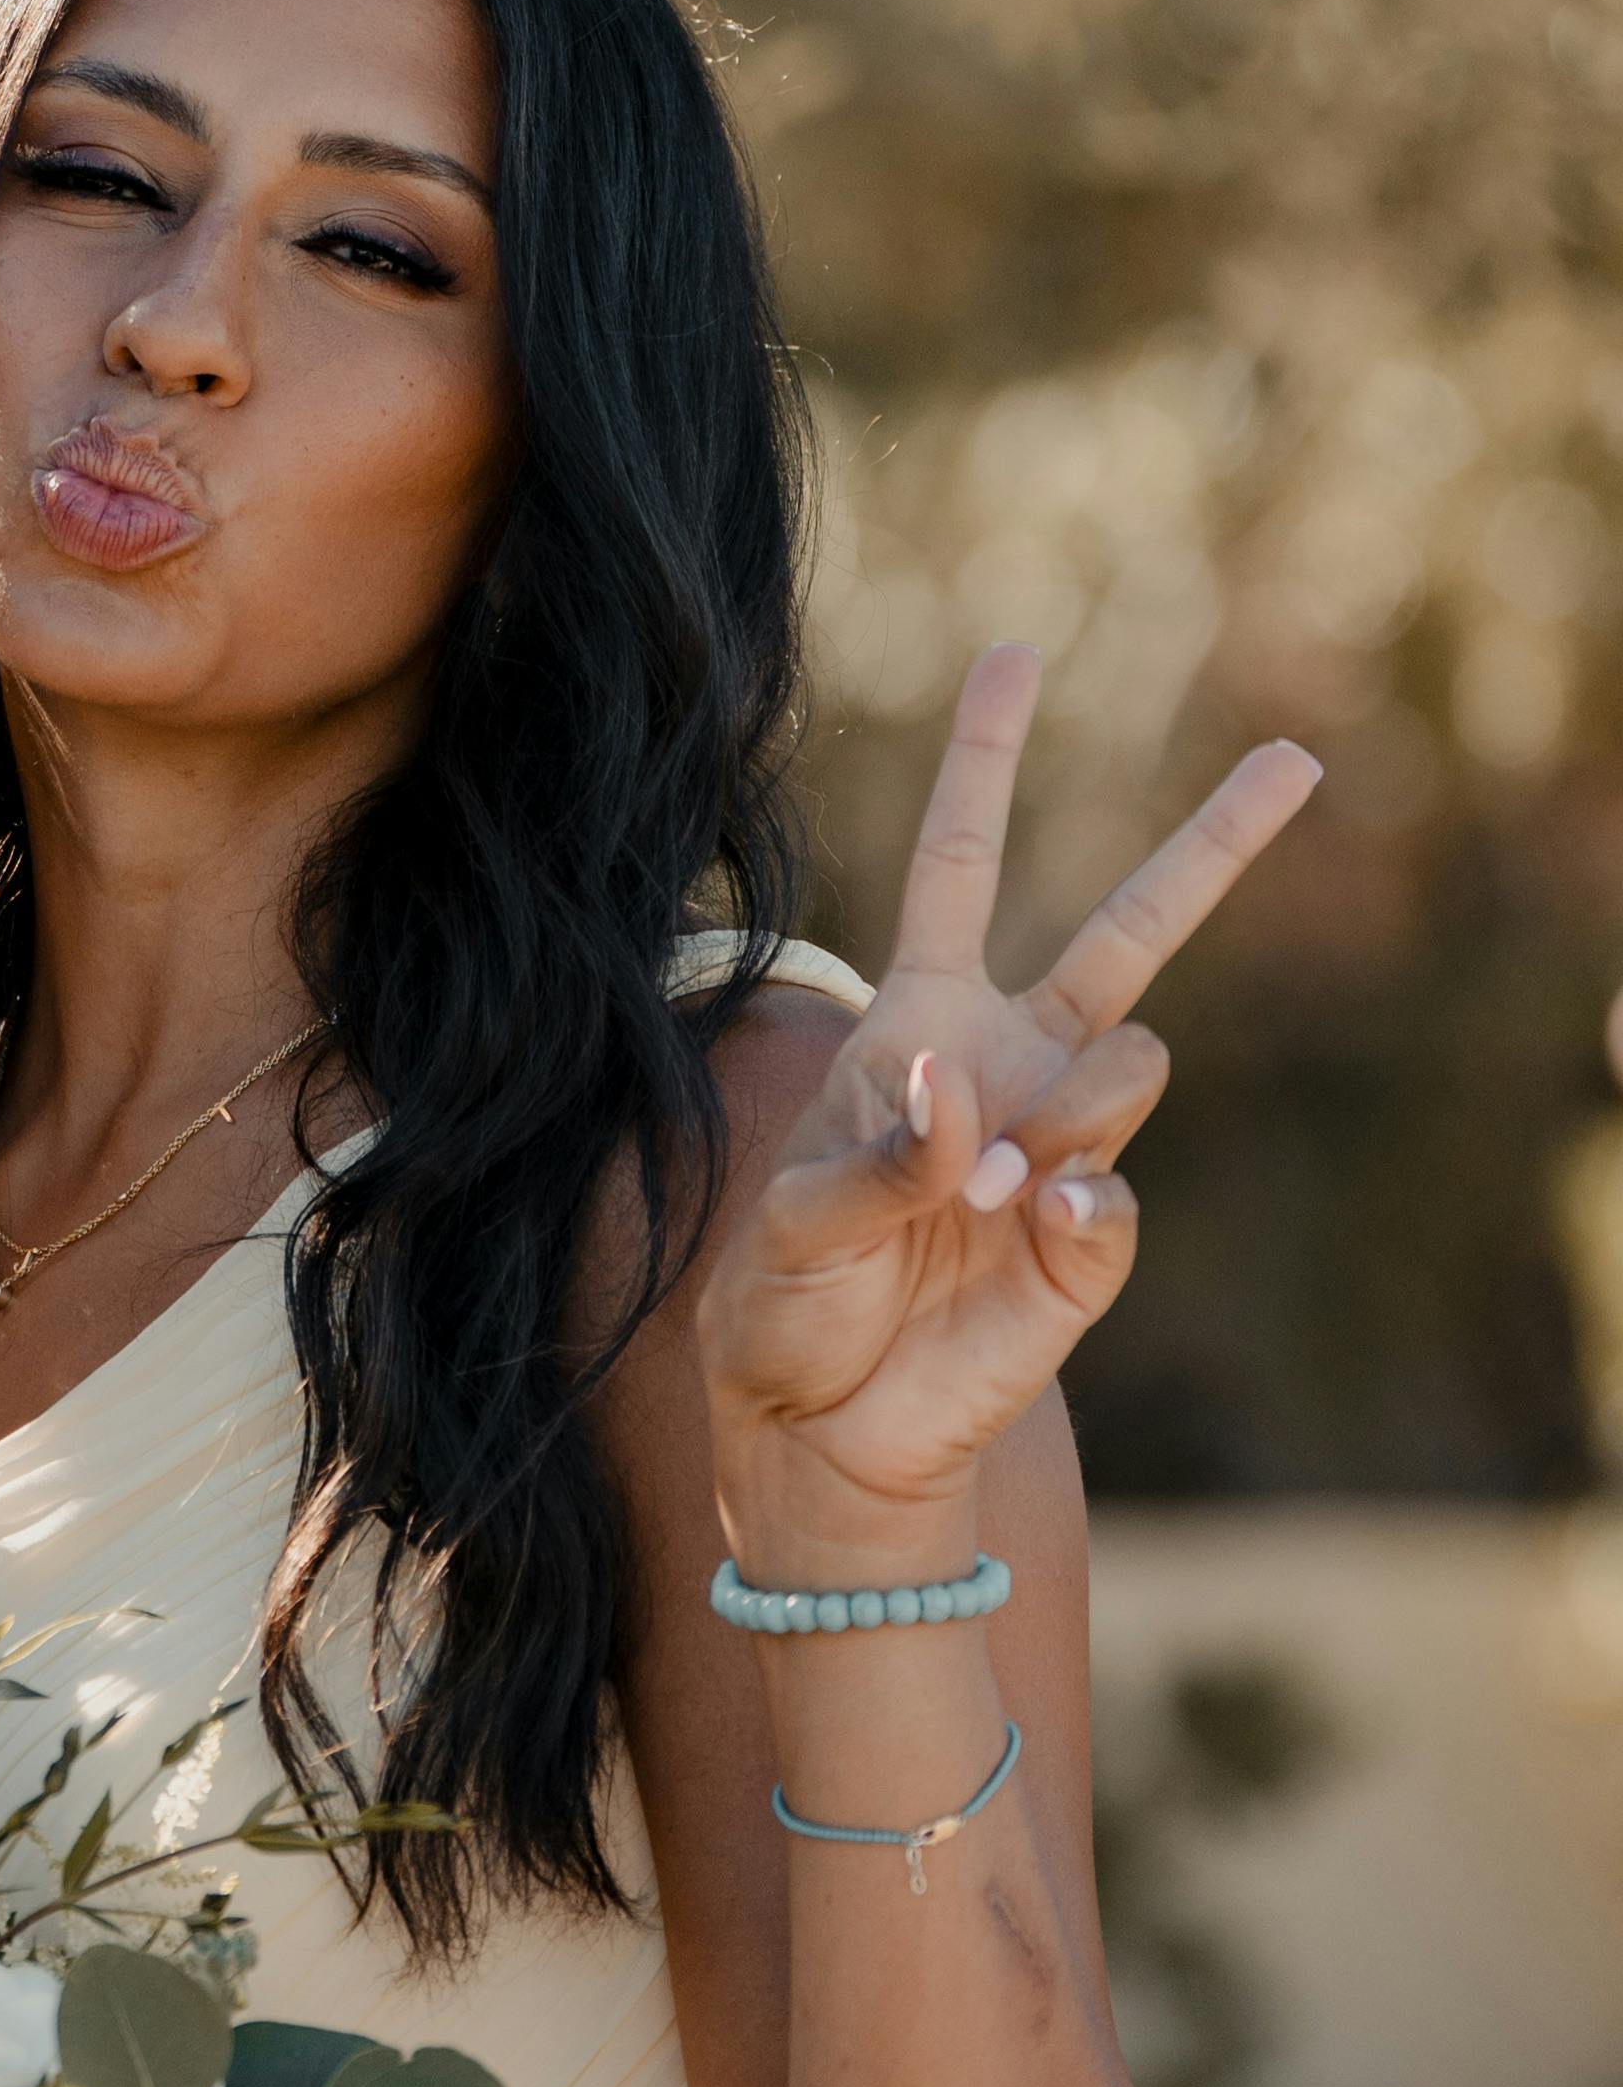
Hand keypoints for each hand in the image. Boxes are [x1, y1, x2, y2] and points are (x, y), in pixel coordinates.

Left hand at [699, 644, 1316, 1563]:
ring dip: (1063, 1114)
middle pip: (1129, 933)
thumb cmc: (788, 1307)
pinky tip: (1022, 1230)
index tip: (1018, 656)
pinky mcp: (1092, 1244)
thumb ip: (879, 1156)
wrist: (820, 1430)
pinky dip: (1069, 1211)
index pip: (958, 865)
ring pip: (1132, 1066)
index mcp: (921, 1021)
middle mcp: (1010, 1063)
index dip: (983, 765)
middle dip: (1214, 846)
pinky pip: (1112, 1200)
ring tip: (984, 1190)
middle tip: (1298, 758)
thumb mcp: (792, 1223)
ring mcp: (1063, 1149)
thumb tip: (968, 1101)